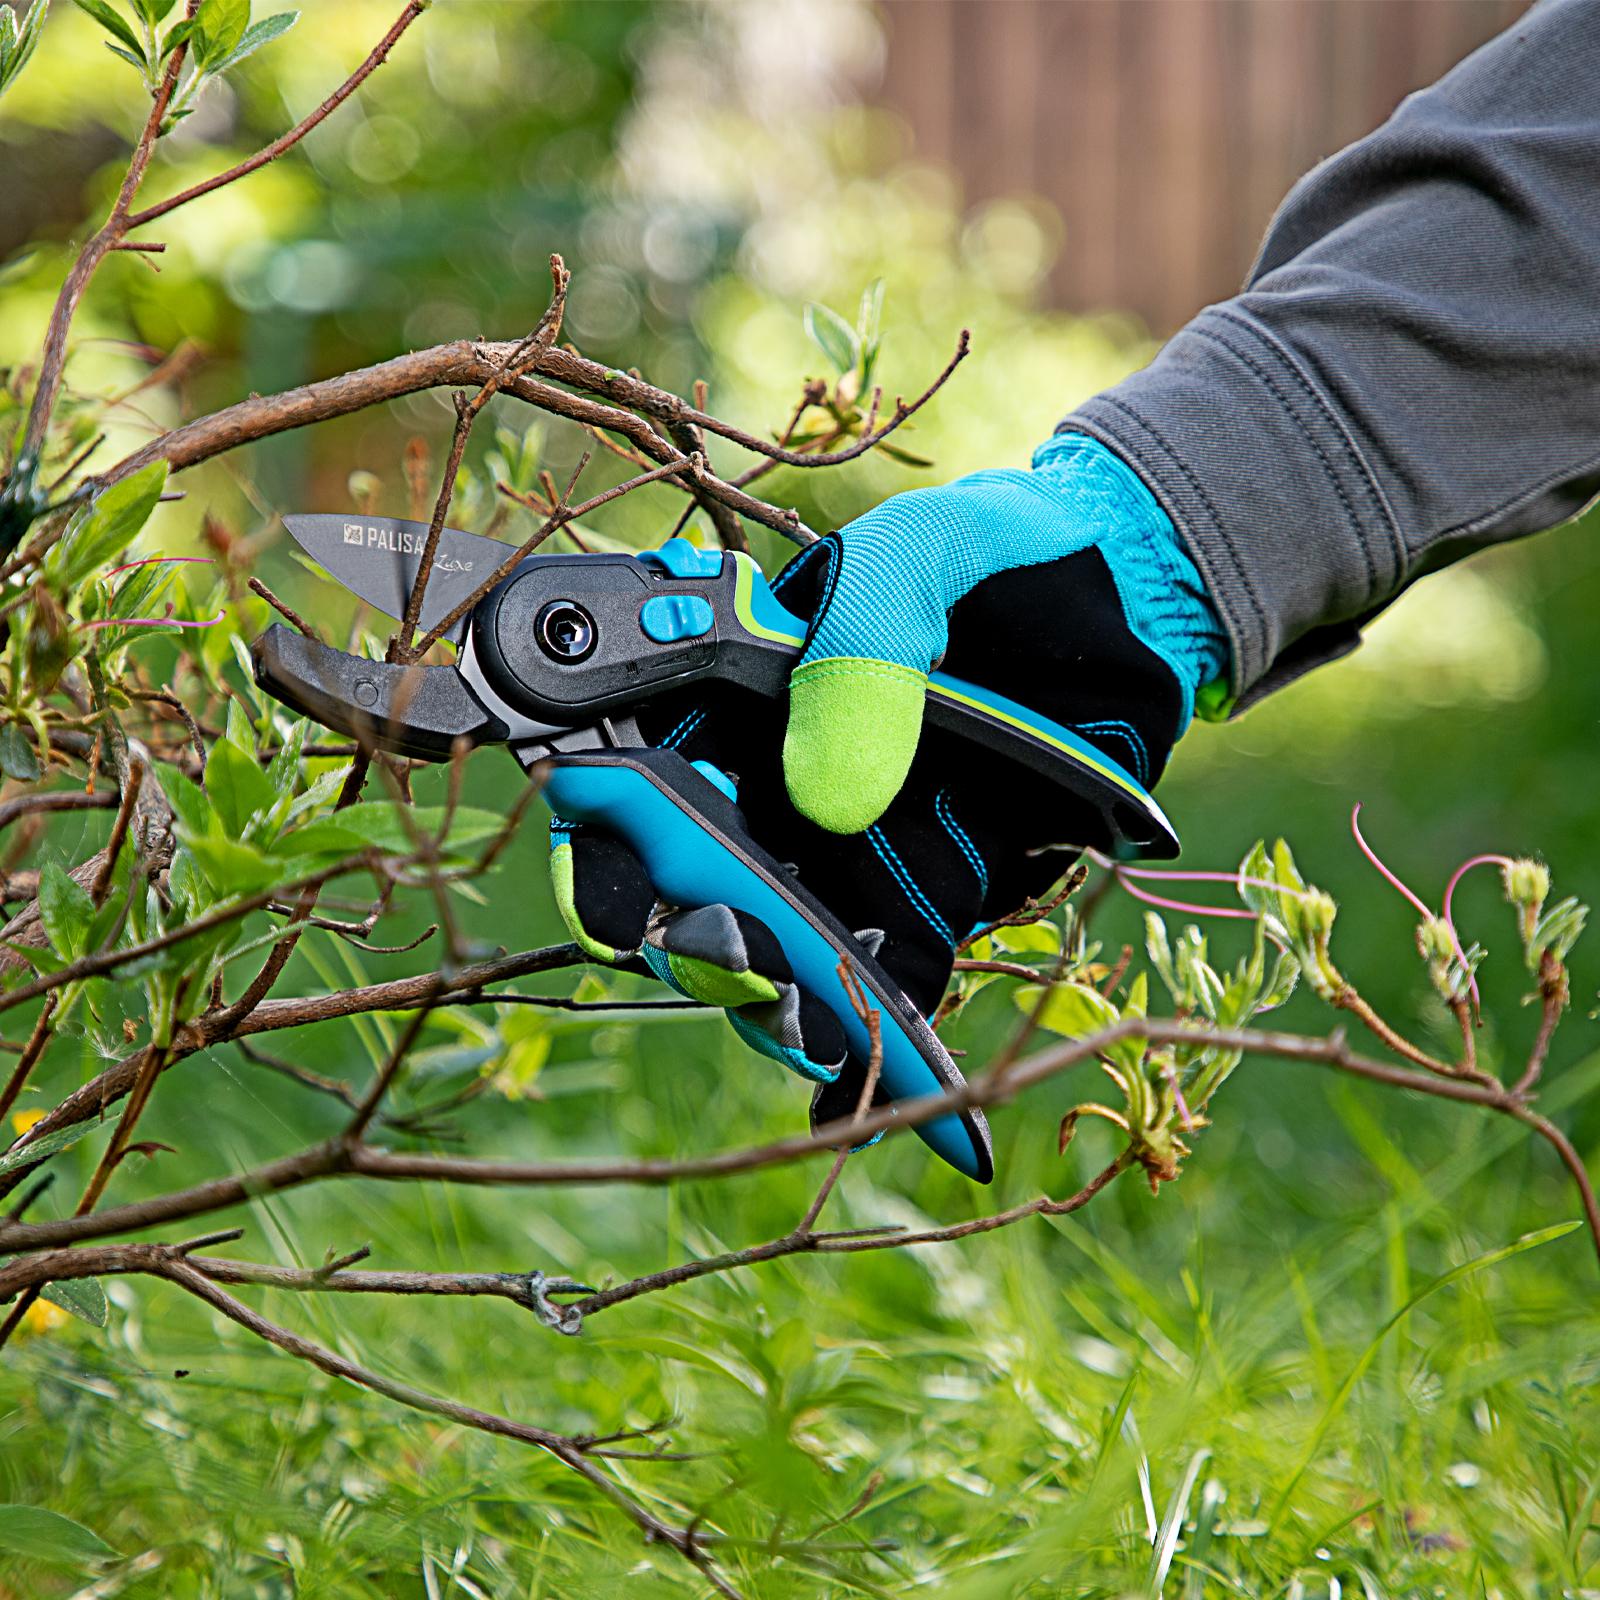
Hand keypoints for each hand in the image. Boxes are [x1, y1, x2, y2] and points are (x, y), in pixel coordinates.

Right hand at [549, 434, 1227, 1124]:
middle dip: (699, 939)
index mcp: (735, 695)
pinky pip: (892, 978)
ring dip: (782, 1002)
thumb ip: (867, 642)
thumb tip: (823, 803)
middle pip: (690, 889)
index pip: (632, 777)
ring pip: (780, 953)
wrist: (1138, 597)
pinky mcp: (929, 899)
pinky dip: (888, 1041)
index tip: (633, 876)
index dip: (611, 834)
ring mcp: (846, 854)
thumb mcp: (931, 555)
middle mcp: (772, 787)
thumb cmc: (1008, 552)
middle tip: (746, 960)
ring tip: (821, 1027)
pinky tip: (910, 1090)